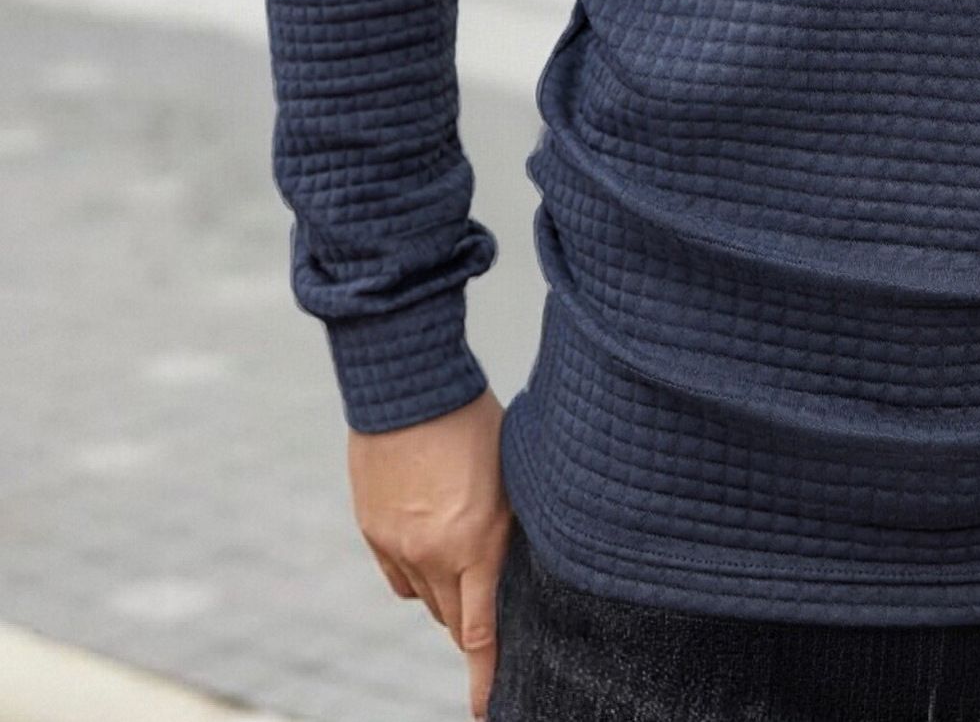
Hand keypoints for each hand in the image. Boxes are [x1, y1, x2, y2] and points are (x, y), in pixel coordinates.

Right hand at [347, 388, 512, 718]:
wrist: (408, 384)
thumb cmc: (475, 420)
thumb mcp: (512, 472)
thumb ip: (508, 525)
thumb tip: (514, 561)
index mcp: (476, 540)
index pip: (480, 631)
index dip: (486, 676)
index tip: (489, 710)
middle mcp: (432, 553)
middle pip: (453, 620)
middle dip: (472, 623)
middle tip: (491, 615)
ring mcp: (397, 544)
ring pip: (426, 599)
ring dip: (447, 594)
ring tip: (464, 561)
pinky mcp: (372, 529)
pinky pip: (398, 576)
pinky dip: (417, 574)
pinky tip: (432, 547)